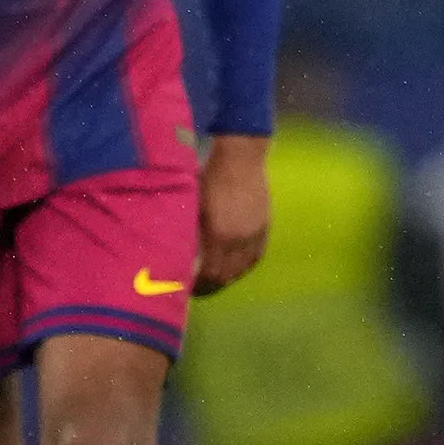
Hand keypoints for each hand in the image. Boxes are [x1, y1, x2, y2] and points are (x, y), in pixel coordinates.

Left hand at [195, 133, 271, 294]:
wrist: (242, 157)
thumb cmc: (210, 176)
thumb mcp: (193, 204)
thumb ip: (189, 230)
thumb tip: (178, 253)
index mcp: (219, 235)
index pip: (210, 274)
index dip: (198, 285)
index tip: (187, 287)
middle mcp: (239, 240)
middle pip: (227, 276)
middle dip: (211, 286)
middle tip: (198, 287)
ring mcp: (255, 234)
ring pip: (243, 268)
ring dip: (229, 277)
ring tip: (217, 279)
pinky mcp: (265, 226)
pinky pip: (257, 256)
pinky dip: (246, 266)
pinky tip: (238, 267)